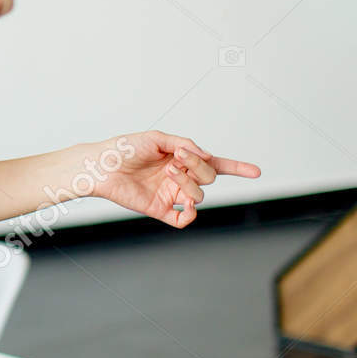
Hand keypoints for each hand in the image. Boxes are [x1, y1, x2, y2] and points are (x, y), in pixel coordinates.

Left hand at [87, 131, 260, 226]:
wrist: (100, 165)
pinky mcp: (160, 209)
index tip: (257, 171)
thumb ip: (184, 143)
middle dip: (199, 167)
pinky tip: (184, 204)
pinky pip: (184, 219)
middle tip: (178, 159)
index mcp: (181, 159)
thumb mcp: (155, 137)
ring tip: (169, 173)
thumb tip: (206, 155)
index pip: (215, 164)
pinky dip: (190, 215)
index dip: (237, 167)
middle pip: (209, 178)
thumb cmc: (124, 148)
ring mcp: (171, 194)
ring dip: (190, 184)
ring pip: (199, 196)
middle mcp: (179, 177)